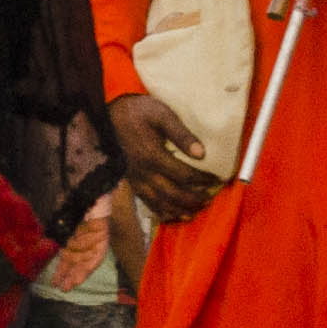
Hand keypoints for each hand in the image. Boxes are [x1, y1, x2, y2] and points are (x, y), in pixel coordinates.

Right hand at [105, 90, 221, 226]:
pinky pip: (146, 202)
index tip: (217, 180)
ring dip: (179, 210)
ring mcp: (136, 179)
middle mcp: (144, 172)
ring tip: (194, 212)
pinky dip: (160, 211)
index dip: (203, 180)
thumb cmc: (138, 112)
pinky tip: (171, 215)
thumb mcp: (161, 115)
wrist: (110, 115)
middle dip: (193, 199)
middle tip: (209, 199)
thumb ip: (182, 134)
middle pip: (173, 193)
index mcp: (153, 156)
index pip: (184, 175)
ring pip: (160, 202)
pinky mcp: (131, 181)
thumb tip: (202, 154)